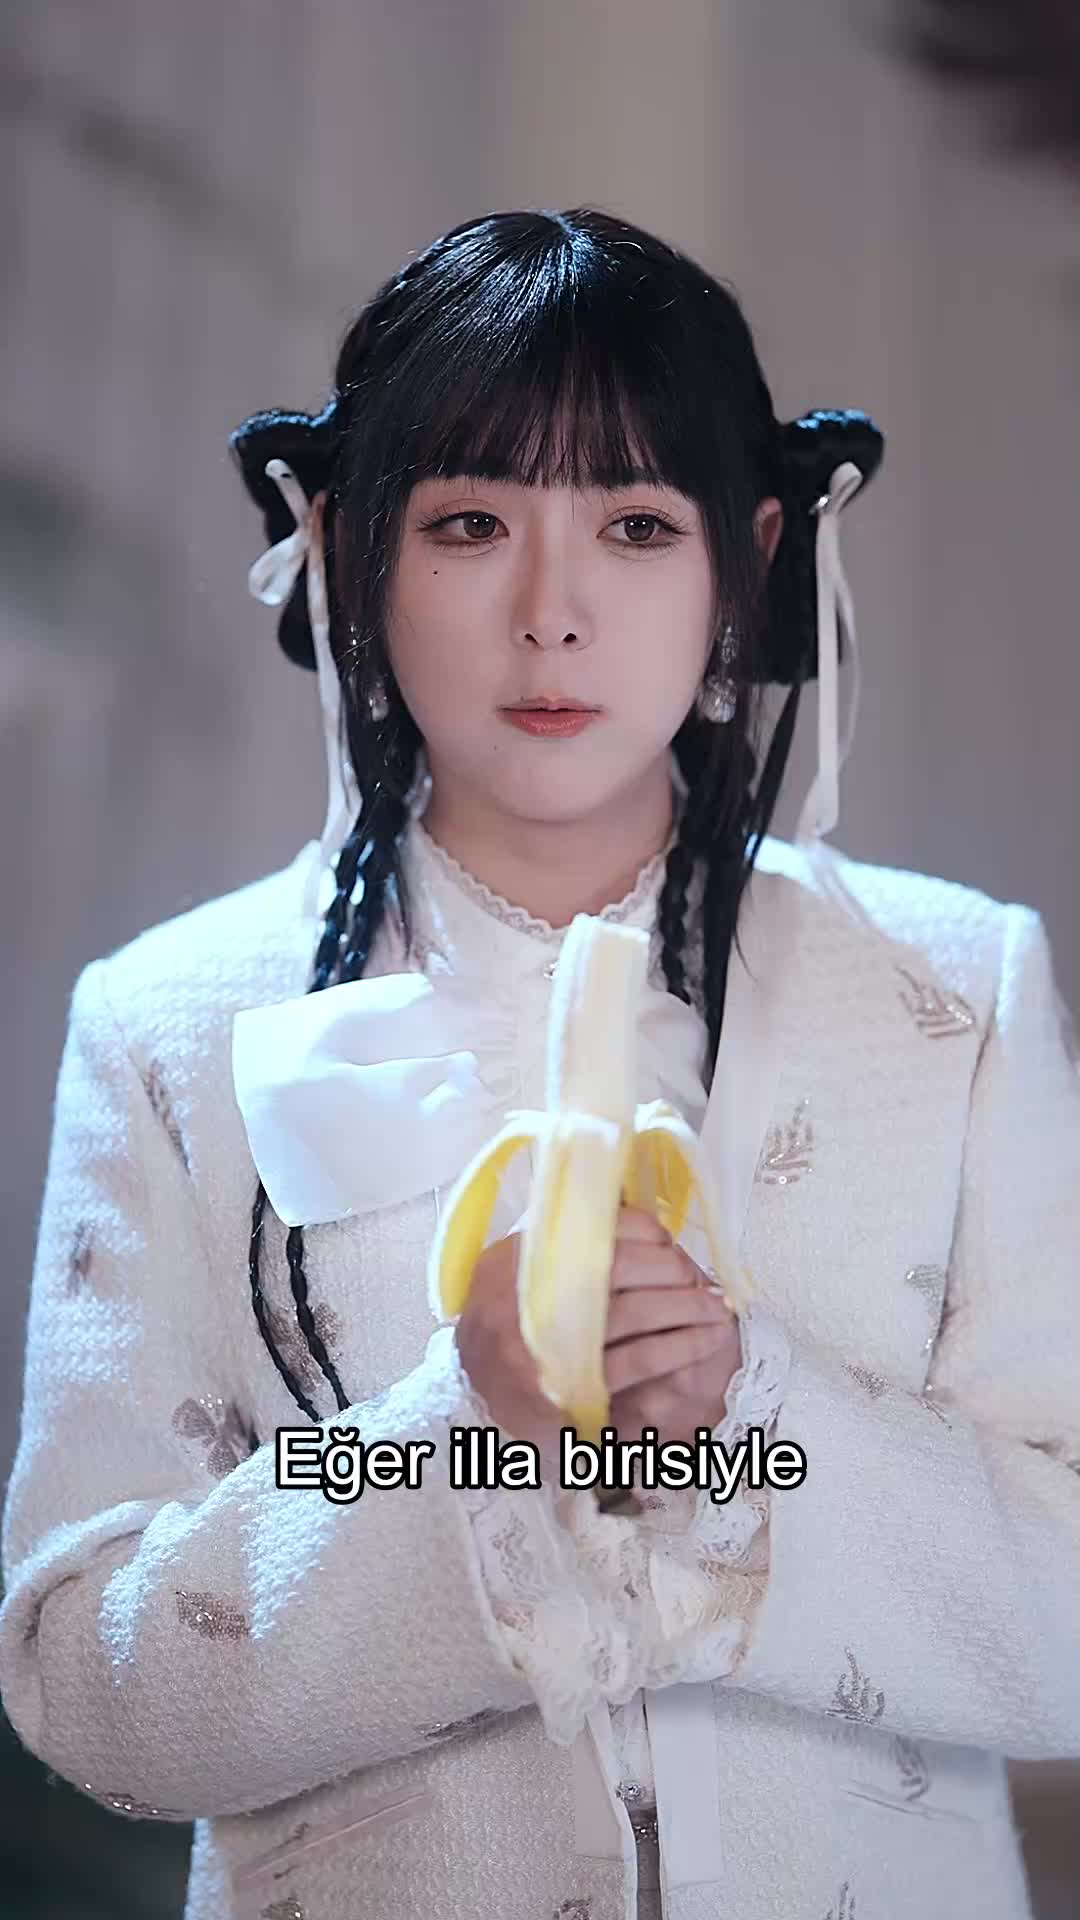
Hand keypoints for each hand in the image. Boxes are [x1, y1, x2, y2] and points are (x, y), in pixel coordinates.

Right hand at [453, 1207, 740, 1469]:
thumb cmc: (506, 1317)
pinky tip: (703, 1342)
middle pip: (623, 1266)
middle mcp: (532, 1290)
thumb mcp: (519, 1262)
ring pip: (637, 1312)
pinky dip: (678, 1348)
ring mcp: (549, 1341)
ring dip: (688, 1308)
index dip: (647, 1232)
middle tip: (701, 1282)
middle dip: (674, 1271)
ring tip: (717, 1310)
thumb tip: (625, 1204)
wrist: (471, 1385)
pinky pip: (637, 1360)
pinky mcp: (569, 1385)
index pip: (599, 1225)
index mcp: (525, 1251)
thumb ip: (564, 1235)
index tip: (669, 1244)